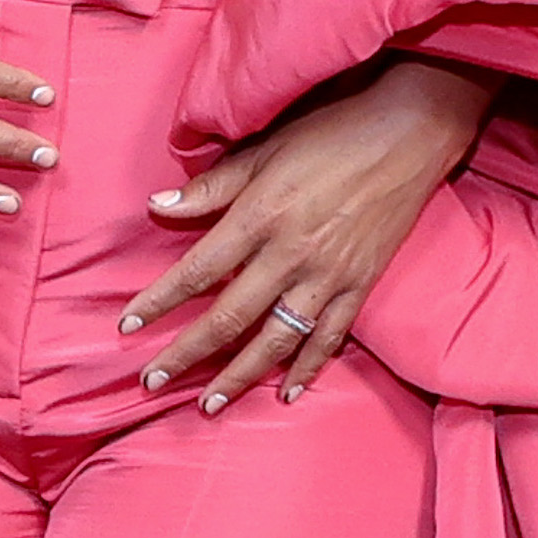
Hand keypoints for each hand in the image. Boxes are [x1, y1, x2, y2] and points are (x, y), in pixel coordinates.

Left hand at [124, 60, 492, 409]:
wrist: (411, 131)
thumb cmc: (333, 132)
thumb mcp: (264, 148)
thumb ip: (212, 186)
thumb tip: (157, 206)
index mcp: (260, 217)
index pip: (197, 271)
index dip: (158, 301)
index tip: (127, 327)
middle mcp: (290, 255)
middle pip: (229, 318)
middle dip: (186, 354)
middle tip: (150, 381)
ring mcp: (328, 276)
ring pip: (276, 340)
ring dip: (239, 376)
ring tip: (209, 405)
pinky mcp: (359, 285)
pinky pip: (328, 338)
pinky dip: (307, 369)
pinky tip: (286, 393)